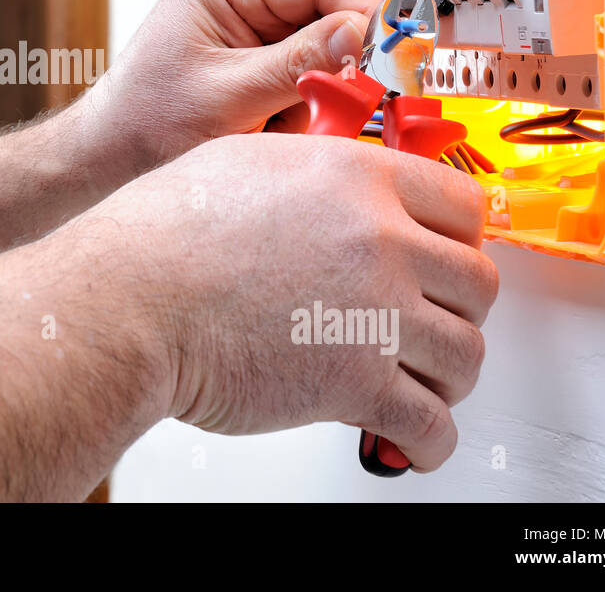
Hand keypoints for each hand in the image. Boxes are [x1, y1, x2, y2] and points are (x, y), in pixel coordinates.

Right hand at [71, 131, 496, 470]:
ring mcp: (375, 313)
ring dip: (449, 376)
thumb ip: (306, 172)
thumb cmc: (159, 236)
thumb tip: (325, 190)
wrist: (127, 300)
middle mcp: (379, 240)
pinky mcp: (355, 383)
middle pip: (477, 282)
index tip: (450, 257)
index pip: (463, 204)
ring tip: (423, 383)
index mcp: (356, 177)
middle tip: (435, 322)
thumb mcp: (242, 163)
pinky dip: (432, 441)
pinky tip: (414, 441)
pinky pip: (431, 423)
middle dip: (460, 310)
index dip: (462, 237)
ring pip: (466, 354)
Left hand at [86, 0, 377, 172]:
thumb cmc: (143, 122)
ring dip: (312, 99)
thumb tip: (360, 36)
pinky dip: (299, 113)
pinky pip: (309, 81)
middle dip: (332, 70)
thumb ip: (296, 65)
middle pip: (332, 17)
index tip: (382, 66)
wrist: (109, 160)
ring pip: (327, 55)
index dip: (361, 22)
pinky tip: (263, 130)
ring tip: (267, 128)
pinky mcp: (259, 62)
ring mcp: (252, 28)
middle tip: (325, 110)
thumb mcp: (226, 95)